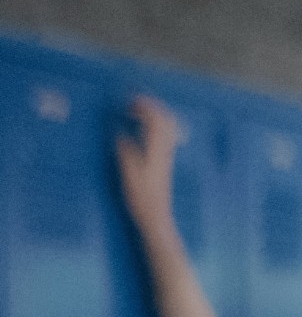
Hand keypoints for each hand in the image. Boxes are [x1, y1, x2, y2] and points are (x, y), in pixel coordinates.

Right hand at [113, 96, 182, 229]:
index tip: (129, 100)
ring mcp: (167, 155)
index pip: (156, 120)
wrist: (156, 215)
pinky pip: (164, 135)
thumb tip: (119, 133)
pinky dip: (155, 125)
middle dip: (150, 107)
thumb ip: (125, 152)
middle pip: (165, 120)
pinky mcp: (165, 161)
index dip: (144, 106)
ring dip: (154, 115)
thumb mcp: (128, 174)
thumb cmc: (140, 197)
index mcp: (156, 151)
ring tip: (136, 111)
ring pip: (167, 127)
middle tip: (132, 102)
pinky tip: (143, 128)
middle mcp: (165, 150)